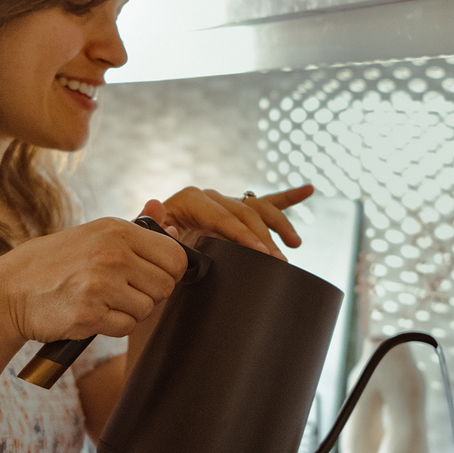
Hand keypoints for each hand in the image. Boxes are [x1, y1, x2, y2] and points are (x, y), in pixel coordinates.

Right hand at [0, 218, 187, 342]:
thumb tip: (175, 228)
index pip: (176, 257)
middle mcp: (112, 253)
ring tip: (101, 300)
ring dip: (128, 311)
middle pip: (165, 286)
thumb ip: (138, 233)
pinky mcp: (89, 314)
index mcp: (118, 230)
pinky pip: (125, 327)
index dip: (168, 272)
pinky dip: (111, 326)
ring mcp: (100, 284)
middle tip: (120, 291)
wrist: (9, 291)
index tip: (149, 276)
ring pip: (146, 309)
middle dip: (147, 294)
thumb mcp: (94, 235)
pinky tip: (90, 313)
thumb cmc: (55, 264)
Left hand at [142, 184, 315, 260]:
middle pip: (245, 213)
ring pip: (258, 208)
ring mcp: (223, 204)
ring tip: (294, 244)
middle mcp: (208, 198)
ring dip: (279, 224)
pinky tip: (308, 190)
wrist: (145, 260)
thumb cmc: (145, 254)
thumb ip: (158, 233)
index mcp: (188, 201)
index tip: (263, 253)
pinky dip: (286, 198)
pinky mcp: (232, 214)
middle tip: (281, 262)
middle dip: (265, 237)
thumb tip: (173, 228)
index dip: (244, 235)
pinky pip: (262, 204)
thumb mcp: (147, 244)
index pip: (223, 216)